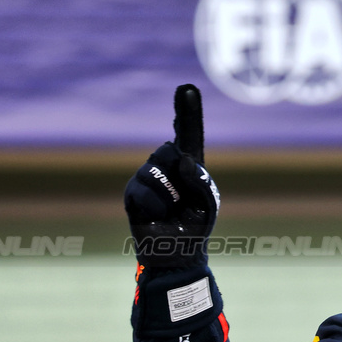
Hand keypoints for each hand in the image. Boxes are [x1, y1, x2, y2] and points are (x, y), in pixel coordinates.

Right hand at [125, 85, 220, 266]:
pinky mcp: (133, 192)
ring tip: (172, 210)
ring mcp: (147, 177)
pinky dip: (156, 206)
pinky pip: (144, 191)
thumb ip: (200, 180)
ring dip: (169, 196)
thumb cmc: (195, 225)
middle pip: (168, 150)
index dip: (187, 111)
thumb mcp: (207, 203)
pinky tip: (158, 216)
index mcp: (189, 164)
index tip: (187, 88)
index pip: (188, 132)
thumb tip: (183, 161)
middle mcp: (166, 165)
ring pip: (155, 171)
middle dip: (178, 174)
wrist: (177, 252)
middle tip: (183, 199)